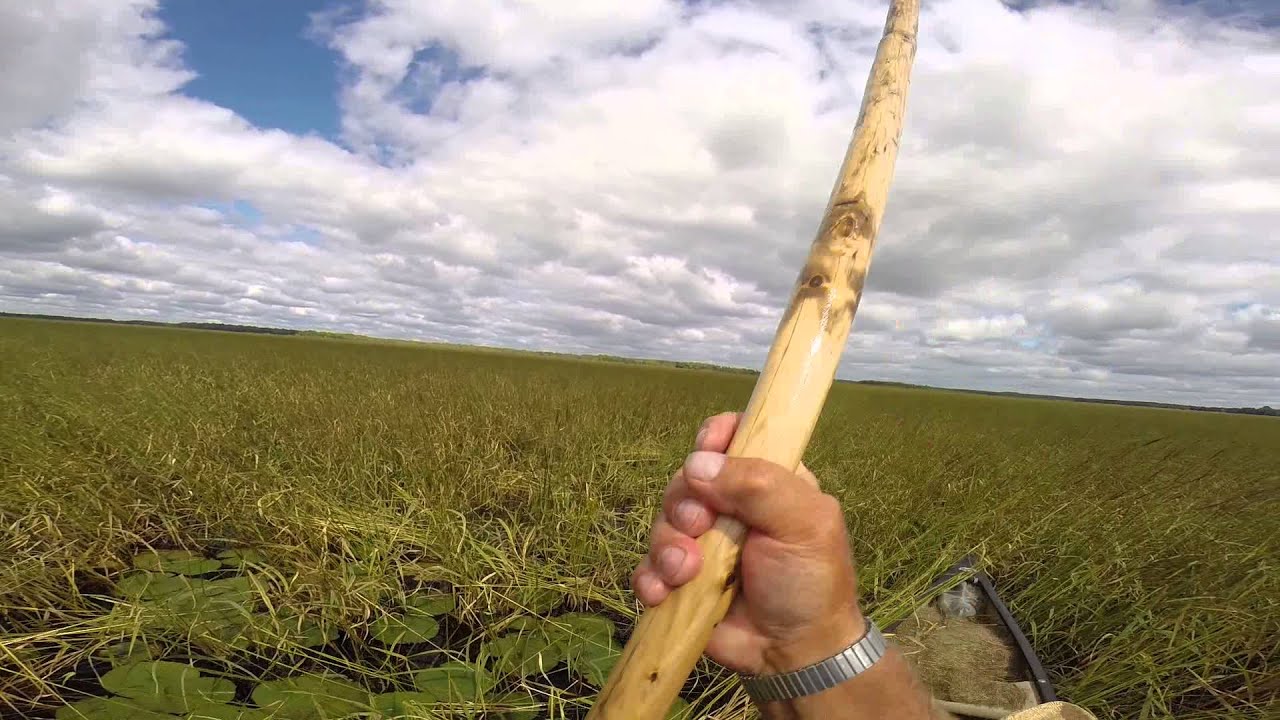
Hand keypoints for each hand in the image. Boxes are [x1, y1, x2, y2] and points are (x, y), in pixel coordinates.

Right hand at [630, 412, 863, 675]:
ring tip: (685, 573)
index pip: (733, 437)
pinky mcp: (681, 580)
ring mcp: (704, 543)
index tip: (705, 451)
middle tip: (701, 527)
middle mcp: (732, 506)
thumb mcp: (803, 524)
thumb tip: (697, 464)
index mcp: (767, 481)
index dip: (713, 438)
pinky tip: (663, 594)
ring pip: (663, 523)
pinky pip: (648, 567)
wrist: (795, 655)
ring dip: (666, 546)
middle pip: (686, 479)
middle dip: (684, 503)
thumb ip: (758, 485)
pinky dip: (650, 578)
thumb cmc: (810, 583)